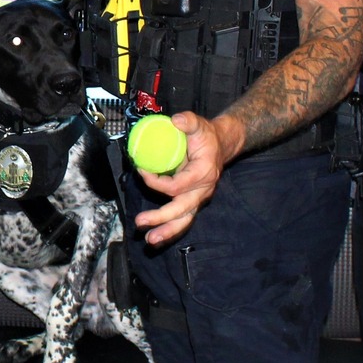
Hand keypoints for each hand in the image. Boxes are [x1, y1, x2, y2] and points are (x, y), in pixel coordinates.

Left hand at [135, 112, 243, 244]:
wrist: (221, 145)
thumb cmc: (207, 136)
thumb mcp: (198, 124)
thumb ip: (188, 121)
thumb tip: (176, 121)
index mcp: (204, 173)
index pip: (178, 185)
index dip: (157, 182)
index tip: (142, 171)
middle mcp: (202, 190)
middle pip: (181, 209)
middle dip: (161, 219)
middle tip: (141, 222)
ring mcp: (198, 198)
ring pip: (184, 220)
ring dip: (167, 231)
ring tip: (150, 240)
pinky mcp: (193, 201)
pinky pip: (182, 218)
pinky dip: (170, 227)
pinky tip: (156, 235)